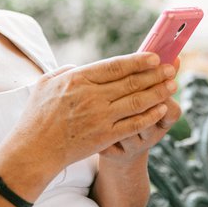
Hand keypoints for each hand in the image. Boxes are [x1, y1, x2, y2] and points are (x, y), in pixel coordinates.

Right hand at [5, 52, 177, 175]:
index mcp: (78, 79)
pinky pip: (133, 124)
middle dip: (155, 74)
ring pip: (137, 101)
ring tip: (172, 85)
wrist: (35, 150)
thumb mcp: (45, 83)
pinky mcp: (105, 136)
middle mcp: (92, 96)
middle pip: (131, 82)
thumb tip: (79, 67)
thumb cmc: (36, 116)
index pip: (115, 66)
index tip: (154, 56)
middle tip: (172, 68)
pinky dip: (150, 115)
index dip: (137, 60)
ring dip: (158, 92)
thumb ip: (65, 71)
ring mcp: (100, 117)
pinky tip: (161, 109)